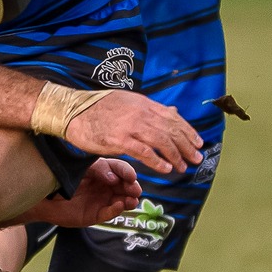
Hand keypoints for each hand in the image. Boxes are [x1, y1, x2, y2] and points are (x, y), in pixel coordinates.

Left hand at [27, 158, 140, 227]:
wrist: (45, 196)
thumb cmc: (64, 178)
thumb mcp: (82, 168)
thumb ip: (98, 170)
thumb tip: (114, 178)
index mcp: (104, 171)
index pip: (120, 169)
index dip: (127, 172)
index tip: (131, 176)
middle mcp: (106, 186)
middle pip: (124, 186)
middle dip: (132, 188)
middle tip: (135, 190)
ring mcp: (102, 200)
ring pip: (121, 200)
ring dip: (128, 200)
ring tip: (132, 200)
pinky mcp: (96, 214)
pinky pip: (108, 213)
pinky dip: (115, 210)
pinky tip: (119, 205)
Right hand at [65, 91, 202, 174]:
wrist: (73, 112)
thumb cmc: (98, 109)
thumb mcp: (128, 102)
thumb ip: (150, 109)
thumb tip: (172, 111)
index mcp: (143, 104)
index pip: (173, 117)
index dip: (188, 131)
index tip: (198, 142)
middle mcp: (140, 113)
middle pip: (171, 130)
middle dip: (187, 146)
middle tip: (197, 158)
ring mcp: (130, 126)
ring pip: (161, 142)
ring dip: (175, 156)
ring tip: (183, 166)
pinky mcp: (120, 140)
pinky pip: (144, 152)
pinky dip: (157, 161)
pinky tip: (166, 169)